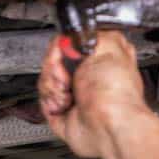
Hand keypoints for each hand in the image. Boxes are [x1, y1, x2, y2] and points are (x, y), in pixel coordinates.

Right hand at [37, 31, 156, 158]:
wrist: (107, 125)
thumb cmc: (116, 92)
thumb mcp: (109, 44)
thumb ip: (90, 32)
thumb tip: (73, 34)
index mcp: (101, 59)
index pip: (71, 43)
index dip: (64, 45)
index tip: (66, 50)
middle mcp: (87, 76)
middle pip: (54, 60)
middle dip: (55, 66)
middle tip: (67, 74)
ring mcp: (74, 94)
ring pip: (46, 79)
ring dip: (52, 84)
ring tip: (68, 92)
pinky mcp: (61, 113)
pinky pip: (43, 99)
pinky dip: (50, 100)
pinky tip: (64, 103)